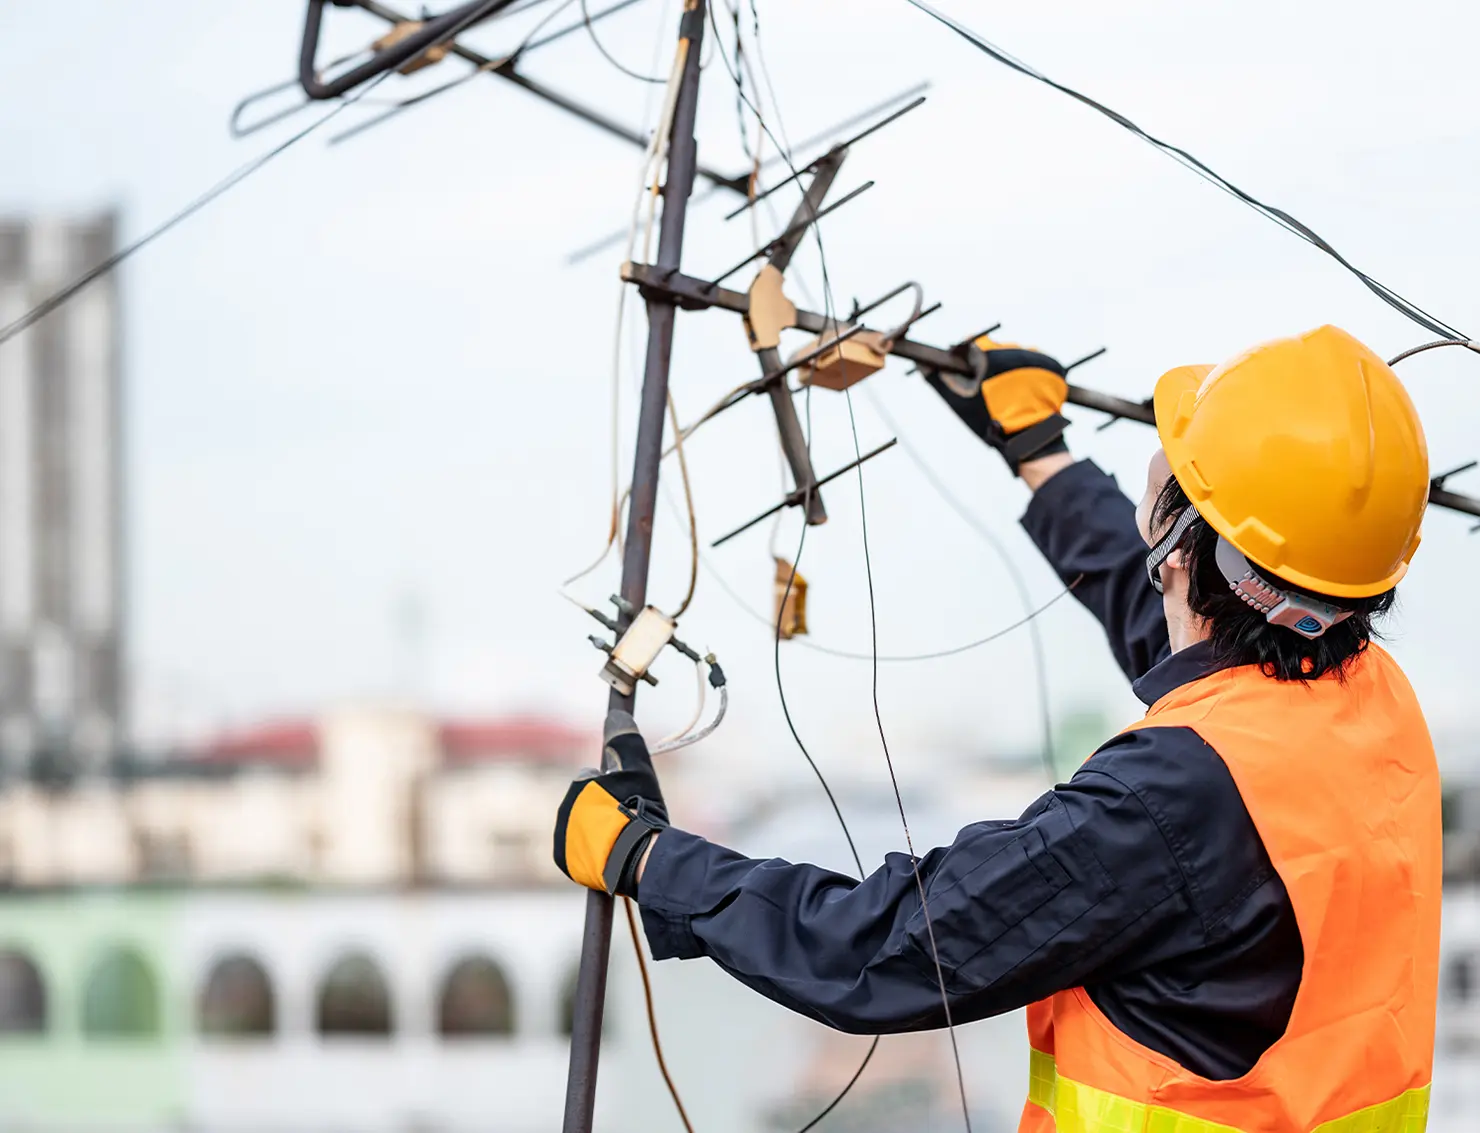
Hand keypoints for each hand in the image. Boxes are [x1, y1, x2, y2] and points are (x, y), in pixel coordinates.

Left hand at [553, 710, 667, 896]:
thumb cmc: (637, 810)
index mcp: (579, 785)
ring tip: (621, 839)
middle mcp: (564, 809)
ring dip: (597, 830)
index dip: (613, 787)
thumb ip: (624, 740)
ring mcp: (562, 837)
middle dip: (603, 808)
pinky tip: (610, 852)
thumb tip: (615, 715)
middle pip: (587, 804)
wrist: (634, 857)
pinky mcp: (563, 861)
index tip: (628, 798)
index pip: (594, 778)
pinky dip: (591, 850)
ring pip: (582, 827)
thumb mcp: (637, 768)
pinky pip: (577, 851)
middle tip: (627, 818)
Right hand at [923, 334, 1069, 472]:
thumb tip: (923, 363)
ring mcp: (1036, 357)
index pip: (973, 344)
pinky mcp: (1052, 367)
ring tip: (1010, 394)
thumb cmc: (991, 421)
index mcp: (990, 354)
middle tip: (991, 391)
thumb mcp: (960, 402)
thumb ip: (940, 379)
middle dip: (992, 366)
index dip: (968, 359)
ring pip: (1017, 357)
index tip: (970, 373)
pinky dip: (1031, 375)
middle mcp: (1014, 349)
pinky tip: (1025, 392)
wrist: (1030, 438)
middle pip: (996, 350)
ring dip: (1012, 370)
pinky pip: (1037, 364)